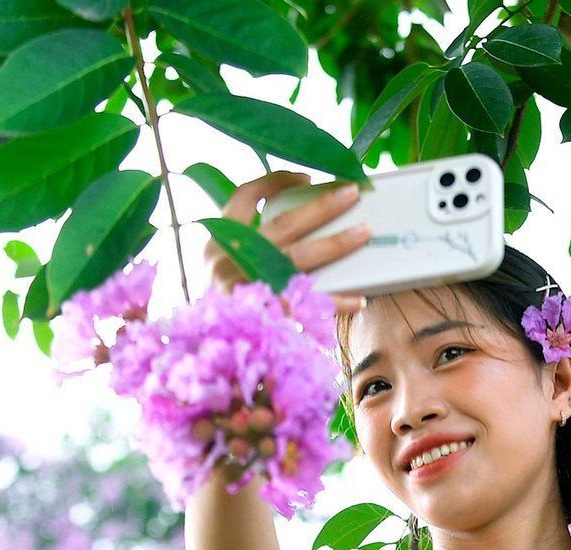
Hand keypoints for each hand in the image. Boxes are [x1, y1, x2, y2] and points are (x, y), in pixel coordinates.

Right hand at [206, 172, 369, 312]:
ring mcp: (245, 287)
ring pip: (297, 258)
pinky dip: (333, 301)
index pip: (245, 197)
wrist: (206, 351)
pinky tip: (358, 298)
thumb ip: (250, 246)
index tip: (307, 177)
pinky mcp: (262, 317)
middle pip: (283, 224)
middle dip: (321, 207)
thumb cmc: (223, 305)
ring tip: (363, 232)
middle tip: (352, 194)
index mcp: (218, 241)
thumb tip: (303, 224)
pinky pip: (306, 304)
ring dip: (334, 243)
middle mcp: (228, 259)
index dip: (276, 183)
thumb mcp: (223, 268)